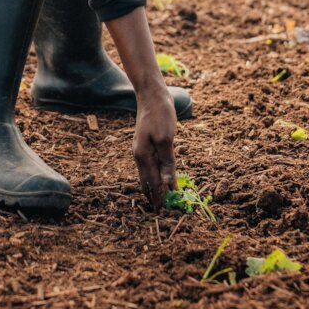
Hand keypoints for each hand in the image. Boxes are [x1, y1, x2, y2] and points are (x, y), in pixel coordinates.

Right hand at [133, 87, 176, 210]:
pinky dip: (156, 176)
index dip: (158, 198)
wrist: (152, 95)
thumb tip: (167, 183)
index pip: (151, 184)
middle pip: (146, 182)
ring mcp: (142, 149)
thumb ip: (167, 161)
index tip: (164, 213)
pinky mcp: (146, 144)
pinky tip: (160, 179)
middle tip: (162, 213)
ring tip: (161, 200)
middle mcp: (140, 156)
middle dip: (154, 197)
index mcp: (143, 156)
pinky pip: (150, 166)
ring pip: (147, 175)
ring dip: (155, 188)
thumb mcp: (166, 137)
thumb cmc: (160, 114)